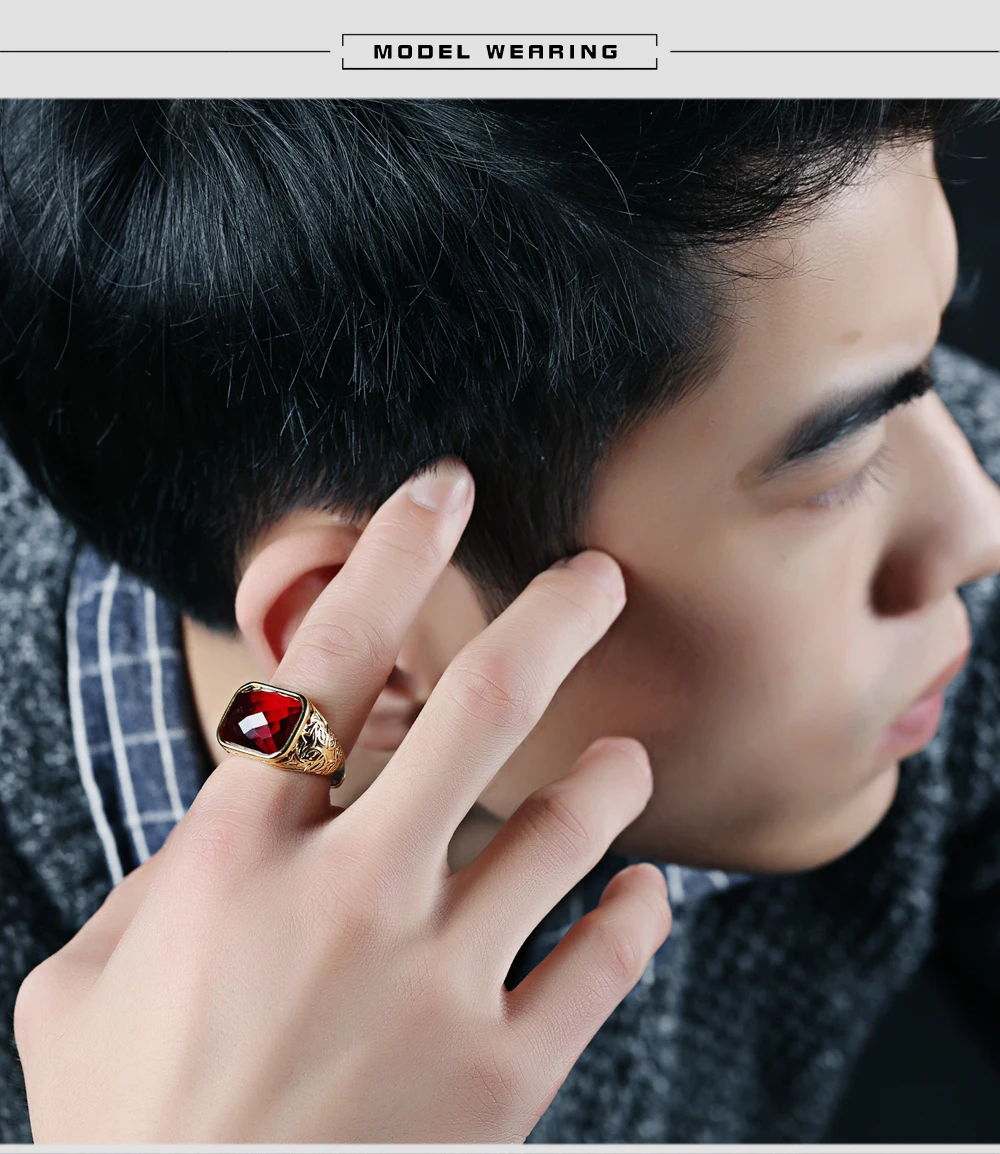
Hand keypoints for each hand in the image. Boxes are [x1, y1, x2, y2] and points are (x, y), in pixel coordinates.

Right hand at [13, 459, 670, 1142]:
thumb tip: (228, 821)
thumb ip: (154, 881)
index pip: (329, 662)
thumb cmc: (123, 1125)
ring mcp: (435, 988)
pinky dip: (637, 912)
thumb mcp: (85, 985)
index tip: (443, 492)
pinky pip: (604, 963)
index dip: (391, 557)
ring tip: (620, 756)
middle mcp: (348, 901)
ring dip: (605, 778)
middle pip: (478, 713)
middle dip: (552, 622)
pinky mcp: (502, 1079)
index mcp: (238, 860)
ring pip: (561, 830)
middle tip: (600, 577)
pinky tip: (639, 892)